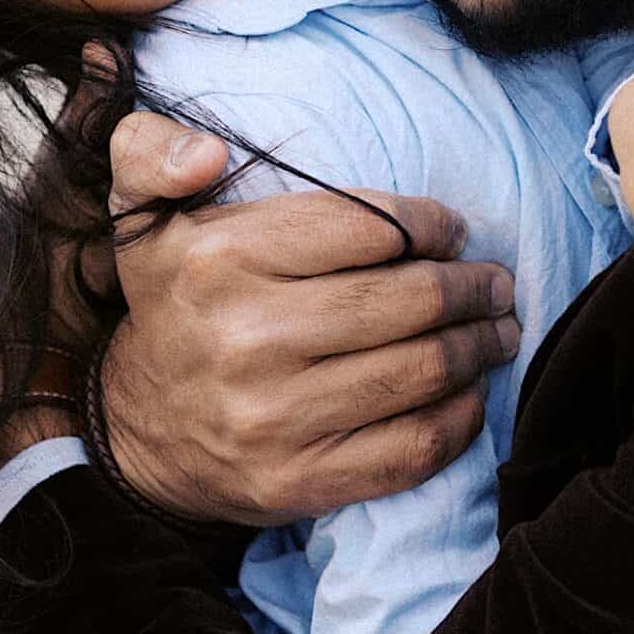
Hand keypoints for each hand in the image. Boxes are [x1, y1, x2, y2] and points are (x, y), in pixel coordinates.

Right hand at [92, 108, 520, 524]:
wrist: (136, 430)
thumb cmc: (177, 304)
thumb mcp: (143, 217)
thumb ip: (154, 153)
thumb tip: (208, 153)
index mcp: (220, 261)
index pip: (371, 227)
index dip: (431, 225)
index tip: (452, 231)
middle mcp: (247, 340)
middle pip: (412, 301)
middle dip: (474, 287)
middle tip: (496, 283)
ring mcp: (275, 419)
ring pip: (424, 371)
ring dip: (480, 346)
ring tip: (497, 329)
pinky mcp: (299, 481)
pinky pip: (413, 448)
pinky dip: (461, 417)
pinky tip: (471, 393)